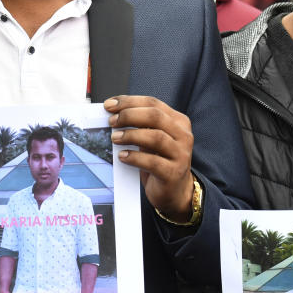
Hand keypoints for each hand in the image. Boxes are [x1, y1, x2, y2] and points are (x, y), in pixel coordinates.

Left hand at [104, 95, 194, 221]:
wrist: (175, 191)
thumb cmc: (160, 161)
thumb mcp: (152, 139)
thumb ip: (140, 126)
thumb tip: (113, 114)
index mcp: (178, 121)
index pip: (153, 103)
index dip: (129, 101)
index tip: (110, 104)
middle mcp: (183, 135)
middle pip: (155, 116)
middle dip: (129, 115)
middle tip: (112, 121)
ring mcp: (180, 154)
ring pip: (156, 137)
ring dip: (131, 135)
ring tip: (115, 138)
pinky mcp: (173, 173)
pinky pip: (153, 162)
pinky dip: (134, 157)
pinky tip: (122, 156)